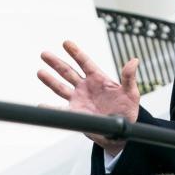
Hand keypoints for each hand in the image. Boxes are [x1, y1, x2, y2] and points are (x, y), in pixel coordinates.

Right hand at [38, 40, 139, 155]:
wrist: (120, 131)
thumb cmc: (127, 111)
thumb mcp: (131, 94)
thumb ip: (129, 77)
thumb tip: (134, 61)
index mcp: (98, 78)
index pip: (84, 62)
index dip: (75, 52)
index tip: (66, 43)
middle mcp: (85, 86)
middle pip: (68, 72)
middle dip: (56, 63)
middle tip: (44, 54)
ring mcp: (78, 99)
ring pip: (61, 87)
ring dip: (50, 80)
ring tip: (40, 72)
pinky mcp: (75, 113)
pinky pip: (60, 111)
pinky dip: (49, 109)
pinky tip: (40, 105)